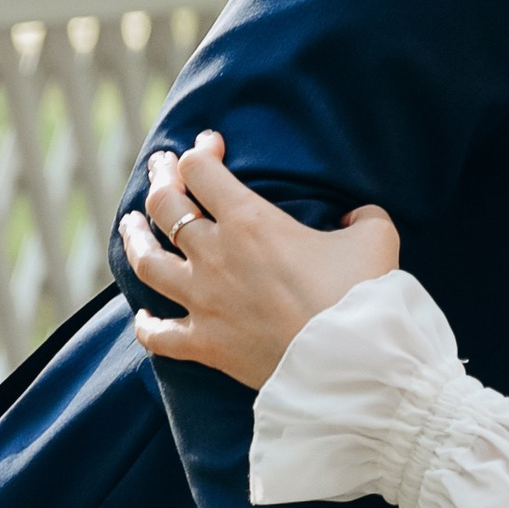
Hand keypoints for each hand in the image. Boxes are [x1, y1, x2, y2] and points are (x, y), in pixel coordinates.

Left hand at [123, 134, 400, 389]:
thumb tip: (356, 217)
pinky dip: (146, 324)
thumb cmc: (362, 294)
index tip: (210, 145)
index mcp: (250, 221)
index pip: (202, 170)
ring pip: (147, 262)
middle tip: (161, 168)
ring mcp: (203, 301)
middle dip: (161, 179)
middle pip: (165, 205)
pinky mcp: (204, 344)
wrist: (349, 361)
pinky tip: (142, 316)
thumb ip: (363, 216)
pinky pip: (158, 334)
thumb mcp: (376, 237)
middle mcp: (215, 255)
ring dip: (134, 238)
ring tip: (132, 224)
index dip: (201, 151)